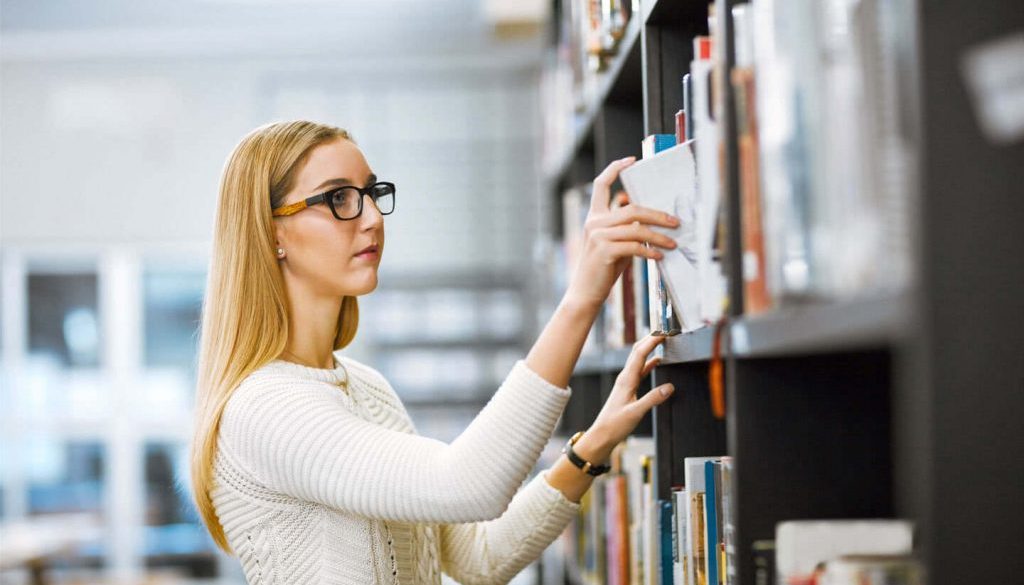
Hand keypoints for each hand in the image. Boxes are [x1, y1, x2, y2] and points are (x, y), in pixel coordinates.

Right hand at [565, 156, 680, 307]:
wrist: (586, 292)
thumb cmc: (603, 268)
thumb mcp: (614, 243)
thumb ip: (626, 227)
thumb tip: (650, 217)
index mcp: (594, 216)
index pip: (601, 185)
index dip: (615, 168)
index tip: (631, 160)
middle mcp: (594, 222)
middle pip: (630, 207)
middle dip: (657, 214)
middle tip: (675, 222)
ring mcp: (597, 236)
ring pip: (635, 227)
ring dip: (658, 235)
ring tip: (672, 243)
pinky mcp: (604, 251)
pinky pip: (633, 246)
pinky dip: (649, 251)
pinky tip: (658, 256)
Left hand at [573, 333, 676, 462]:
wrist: (602, 434)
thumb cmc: (615, 424)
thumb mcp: (636, 412)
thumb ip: (653, 399)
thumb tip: (669, 387)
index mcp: (626, 380)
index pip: (640, 354)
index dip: (652, 341)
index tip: (664, 333)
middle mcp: (625, 377)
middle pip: (638, 351)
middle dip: (650, 339)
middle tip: (665, 331)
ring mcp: (626, 382)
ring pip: (639, 359)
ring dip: (650, 348)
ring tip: (663, 341)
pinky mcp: (628, 388)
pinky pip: (641, 370)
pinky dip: (650, 363)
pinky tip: (658, 362)